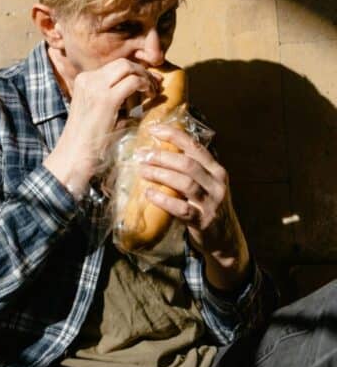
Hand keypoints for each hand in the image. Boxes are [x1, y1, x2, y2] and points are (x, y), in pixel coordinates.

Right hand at [45, 59, 161, 196]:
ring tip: (153, 90)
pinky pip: (133, 81)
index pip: (114, 67)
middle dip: (142, 70)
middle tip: (155, 83)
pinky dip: (145, 86)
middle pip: (122, 63)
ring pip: (128, 68)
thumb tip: (138, 89)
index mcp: (84, 80)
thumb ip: (114, 96)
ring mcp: (95, 87)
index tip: (148, 81)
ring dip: (145, 76)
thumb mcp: (99, 110)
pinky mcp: (106, 99)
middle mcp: (88, 79)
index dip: (134, 71)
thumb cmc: (88, 138)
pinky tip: (151, 96)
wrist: (75, 154)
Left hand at [139, 124, 250, 289]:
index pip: (195, 147)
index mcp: (216, 170)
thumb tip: (158, 148)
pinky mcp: (203, 221)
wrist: (224, 238)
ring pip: (185, 183)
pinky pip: (182, 208)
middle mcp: (217, 184)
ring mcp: (212, 203)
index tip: (153, 129)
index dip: (174, 135)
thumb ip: (191, 168)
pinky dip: (163, 200)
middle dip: (162, 156)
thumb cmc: (207, 205)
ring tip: (142, 171)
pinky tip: (149, 194)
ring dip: (160, 175)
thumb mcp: (206, 183)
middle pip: (188, 164)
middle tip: (142, 155)